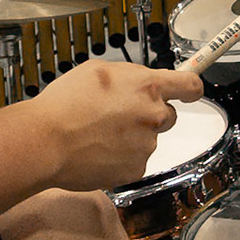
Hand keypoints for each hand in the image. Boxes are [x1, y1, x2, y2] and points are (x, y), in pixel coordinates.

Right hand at [23, 60, 203, 192]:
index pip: (189, 86)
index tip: (190, 91)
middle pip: (167, 115)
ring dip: (129, 137)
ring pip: (146, 139)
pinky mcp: (135, 169)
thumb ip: (128, 75)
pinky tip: (97, 150)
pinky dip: (120, 157)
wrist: (47, 141)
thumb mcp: (97, 70)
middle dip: (148, 115)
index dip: (191, 88)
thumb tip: (139, 81)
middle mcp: (153, 116)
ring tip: (97, 133)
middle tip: (118, 115)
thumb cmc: (65, 104)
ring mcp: (146, 145)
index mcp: (147, 87)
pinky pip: (134, 160)